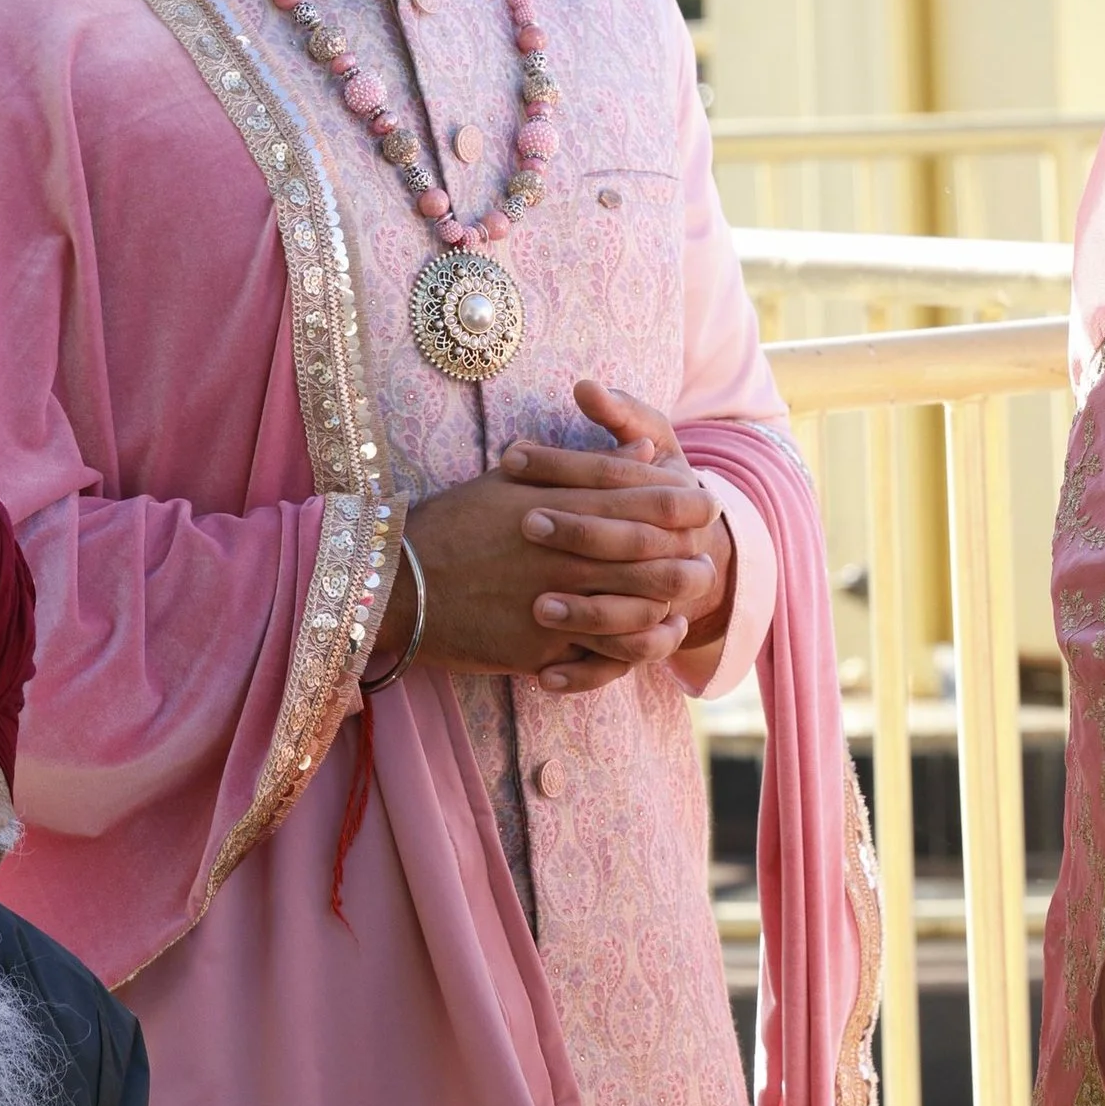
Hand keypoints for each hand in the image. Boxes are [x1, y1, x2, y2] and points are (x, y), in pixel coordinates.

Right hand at [379, 379, 727, 696]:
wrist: (397, 585)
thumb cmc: (451, 524)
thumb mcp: (510, 479)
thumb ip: (584, 467)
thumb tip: (645, 449)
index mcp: (559, 505)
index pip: (643, 497)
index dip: (684, 499)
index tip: (703, 500)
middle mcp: (565, 554)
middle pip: (656, 555)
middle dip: (691, 554)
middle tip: (706, 553)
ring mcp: (557, 604)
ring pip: (641, 608)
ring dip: (672, 604)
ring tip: (684, 599)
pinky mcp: (543, 649)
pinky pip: (607, 656)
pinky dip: (637, 648)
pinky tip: (651, 638)